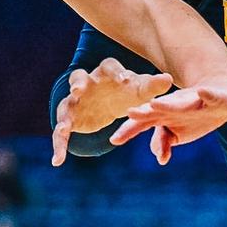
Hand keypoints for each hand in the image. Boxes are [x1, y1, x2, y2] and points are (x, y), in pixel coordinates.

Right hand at [52, 58, 174, 165]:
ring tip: (63, 129)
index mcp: (107, 73)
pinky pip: (60, 132)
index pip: (109, 66)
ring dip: (63, 116)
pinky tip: (57, 161)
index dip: (116, 72)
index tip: (124, 80)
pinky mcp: (70, 119)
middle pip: (78, 78)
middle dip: (77, 84)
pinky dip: (58, 146)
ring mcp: (75, 101)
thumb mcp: (140, 91)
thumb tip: (168, 80)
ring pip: (65, 105)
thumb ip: (152, 87)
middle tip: (78, 90)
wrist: (109, 101)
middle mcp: (87, 84)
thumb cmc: (127, 91)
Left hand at [109, 76, 226, 164]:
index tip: (114, 139)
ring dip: (168, 104)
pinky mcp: (211, 94)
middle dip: (144, 112)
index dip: (128, 129)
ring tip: (155, 104)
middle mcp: (174, 105)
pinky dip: (206, 94)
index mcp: (163, 115)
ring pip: (179, 102)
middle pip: (156, 110)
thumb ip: (164, 141)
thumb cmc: (195, 115)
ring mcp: (193, 99)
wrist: (223, 96)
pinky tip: (202, 92)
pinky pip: (209, 94)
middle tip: (130, 113)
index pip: (142, 123)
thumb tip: (159, 157)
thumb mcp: (178, 132)